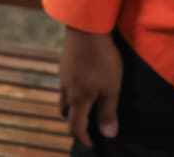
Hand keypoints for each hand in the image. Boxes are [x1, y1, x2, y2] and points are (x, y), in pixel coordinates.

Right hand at [58, 28, 122, 147]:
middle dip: (74, 123)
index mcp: (78, 99)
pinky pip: (64, 84)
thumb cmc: (102, 61)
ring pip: (63, 97)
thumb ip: (108, 112)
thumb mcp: (111, 89)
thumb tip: (107, 134)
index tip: (91, 145)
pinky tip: (84, 84)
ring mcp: (63, 75)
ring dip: (71, 106)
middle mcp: (66, 90)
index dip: (83, 138)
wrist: (85, 30)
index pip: (76, 126)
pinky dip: (72, 91)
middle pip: (65, 112)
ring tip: (85, 106)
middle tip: (87, 127)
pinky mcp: (64, 64)